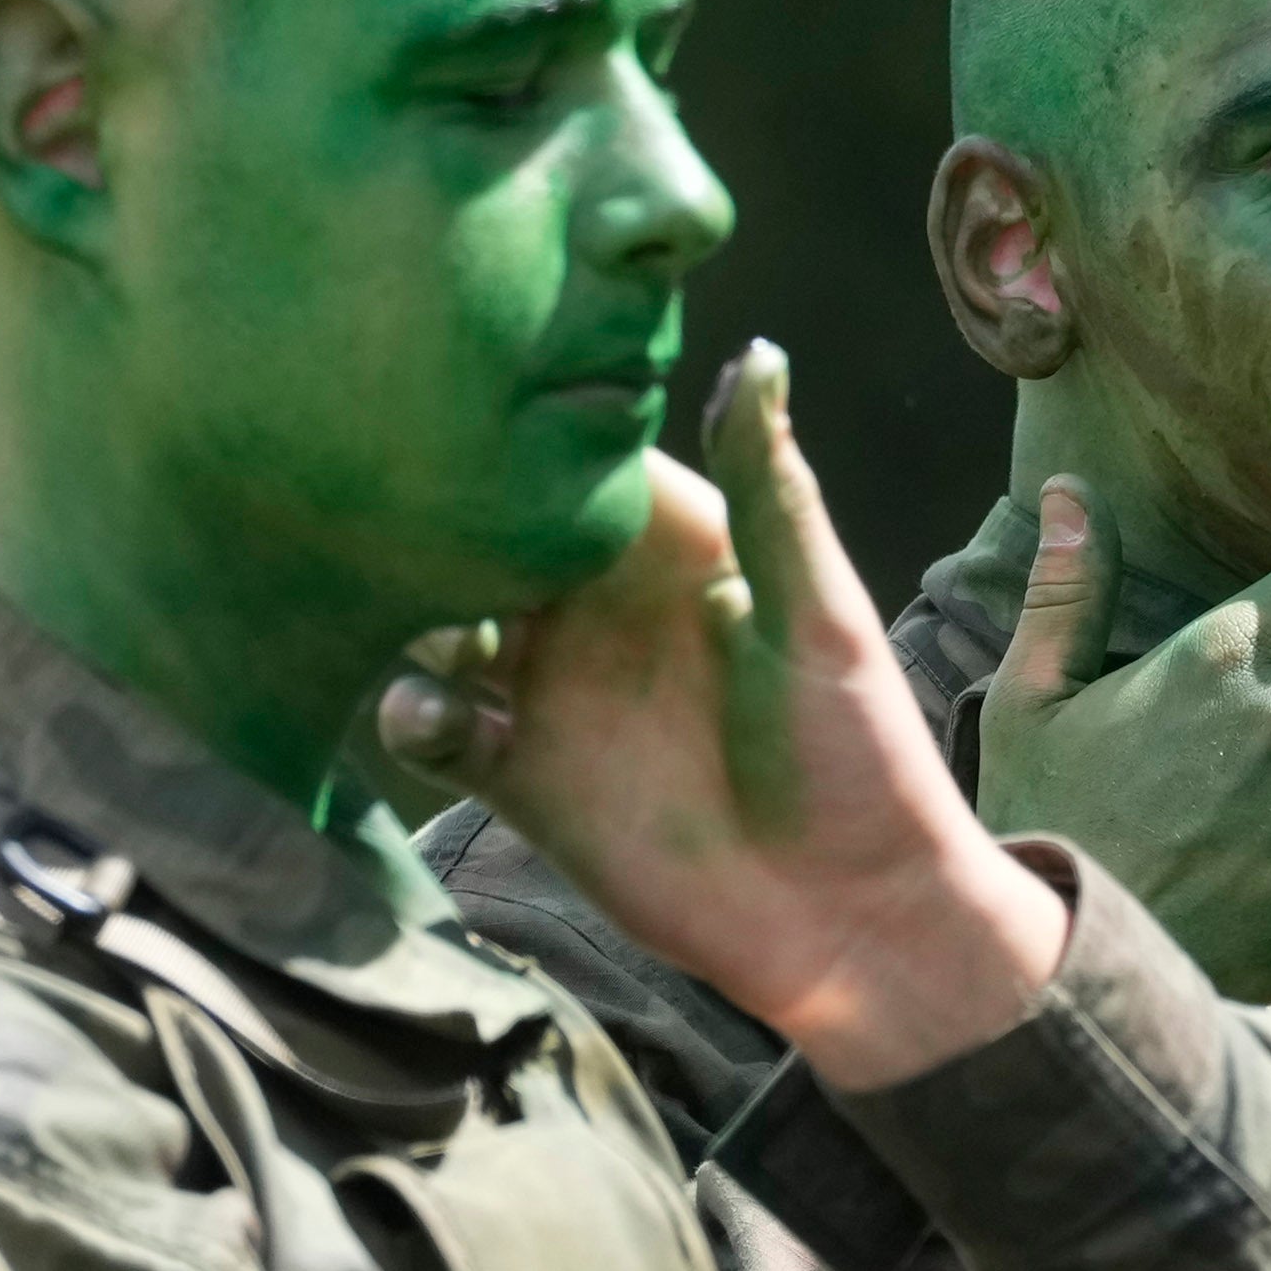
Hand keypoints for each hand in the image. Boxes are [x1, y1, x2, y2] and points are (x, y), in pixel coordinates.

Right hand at [380, 340, 1068, 1086]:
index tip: (472, 390)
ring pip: (445, 620)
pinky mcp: (523, 776)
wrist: (848, 918)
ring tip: (440, 625)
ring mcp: (553, 689)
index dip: (531, 428)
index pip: (583, 461)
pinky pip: (437, 728)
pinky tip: (435, 714)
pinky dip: (414, 712)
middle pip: (493, 533)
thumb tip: (761, 352)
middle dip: (446, 517)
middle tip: (411, 506)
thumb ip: (771, 491)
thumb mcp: (819, 613)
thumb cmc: (859, 754)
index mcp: (676, 547)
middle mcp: (601, 605)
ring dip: (420, 611)